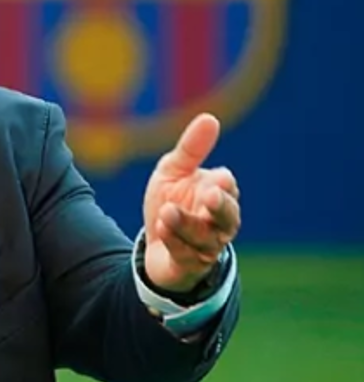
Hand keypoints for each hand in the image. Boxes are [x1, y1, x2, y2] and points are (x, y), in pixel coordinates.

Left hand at [143, 113, 241, 292]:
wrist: (154, 244)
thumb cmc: (171, 202)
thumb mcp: (173, 172)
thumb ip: (191, 149)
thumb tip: (210, 117)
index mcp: (219, 195)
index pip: (227, 187)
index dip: (221, 184)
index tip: (214, 179)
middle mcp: (219, 222)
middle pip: (228, 217)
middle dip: (221, 207)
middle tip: (210, 195)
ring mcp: (207, 245)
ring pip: (205, 237)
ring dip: (187, 224)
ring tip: (168, 211)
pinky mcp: (190, 264)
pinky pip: (186, 254)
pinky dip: (174, 240)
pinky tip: (161, 227)